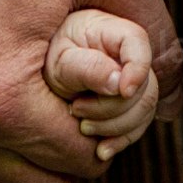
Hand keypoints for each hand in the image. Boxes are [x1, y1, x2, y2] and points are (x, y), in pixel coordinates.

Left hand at [46, 5, 161, 158]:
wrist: (35, 78)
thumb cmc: (44, 62)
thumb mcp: (59, 63)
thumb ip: (87, 68)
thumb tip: (118, 84)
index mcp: (113, 32)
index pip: (139, 42)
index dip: (138, 69)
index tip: (123, 91)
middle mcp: (129, 56)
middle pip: (147, 85)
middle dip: (115, 108)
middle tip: (77, 110)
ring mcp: (133, 82)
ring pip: (145, 109)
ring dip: (115, 127)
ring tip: (82, 126)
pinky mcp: (129, 105)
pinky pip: (138, 126)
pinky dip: (121, 141)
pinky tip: (101, 151)